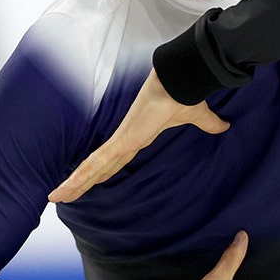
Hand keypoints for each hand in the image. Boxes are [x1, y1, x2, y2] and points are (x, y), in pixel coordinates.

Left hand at [48, 69, 228, 202]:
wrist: (180, 81)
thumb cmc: (184, 95)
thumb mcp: (198, 117)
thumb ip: (207, 124)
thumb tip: (224, 126)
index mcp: (137, 136)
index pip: (115, 159)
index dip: (101, 171)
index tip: (90, 181)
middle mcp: (125, 140)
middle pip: (97, 167)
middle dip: (80, 182)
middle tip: (61, 195)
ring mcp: (121, 141)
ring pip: (91, 168)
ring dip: (74, 183)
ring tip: (54, 198)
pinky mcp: (123, 141)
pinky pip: (98, 163)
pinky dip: (81, 175)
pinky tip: (67, 187)